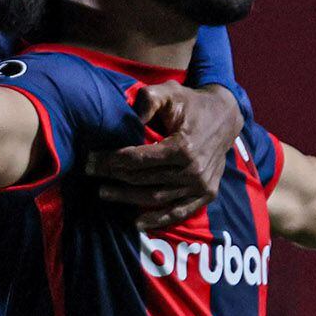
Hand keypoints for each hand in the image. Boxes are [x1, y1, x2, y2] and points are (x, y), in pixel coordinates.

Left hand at [86, 82, 242, 230]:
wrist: (226, 116)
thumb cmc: (192, 103)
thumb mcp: (170, 92)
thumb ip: (148, 100)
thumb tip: (129, 120)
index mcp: (184, 147)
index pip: (139, 159)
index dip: (112, 160)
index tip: (91, 159)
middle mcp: (193, 171)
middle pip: (144, 179)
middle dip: (114, 176)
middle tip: (90, 172)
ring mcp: (201, 185)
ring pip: (156, 197)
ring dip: (127, 198)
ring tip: (104, 193)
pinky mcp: (207, 193)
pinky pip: (180, 212)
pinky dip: (158, 219)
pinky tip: (137, 223)